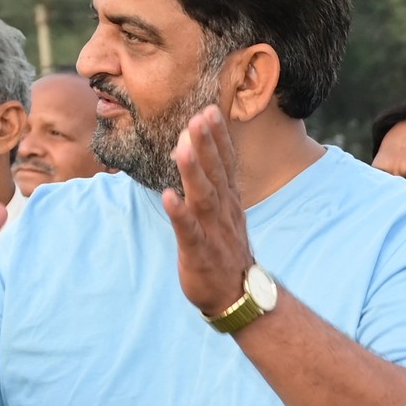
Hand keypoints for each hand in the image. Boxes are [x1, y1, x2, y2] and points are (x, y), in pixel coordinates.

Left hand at [163, 106, 257, 318]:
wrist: (237, 295)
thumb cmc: (225, 251)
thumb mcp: (225, 213)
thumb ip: (215, 184)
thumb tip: (201, 153)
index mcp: (228, 201)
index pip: (225, 164)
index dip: (218, 138)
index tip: (210, 110)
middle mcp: (223, 212)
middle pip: (216, 174)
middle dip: (207, 145)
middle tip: (198, 118)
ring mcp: (213, 231)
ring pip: (203, 198)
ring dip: (193, 172)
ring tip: (183, 148)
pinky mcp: (199, 252)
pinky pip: (189, 231)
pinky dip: (179, 214)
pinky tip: (169, 197)